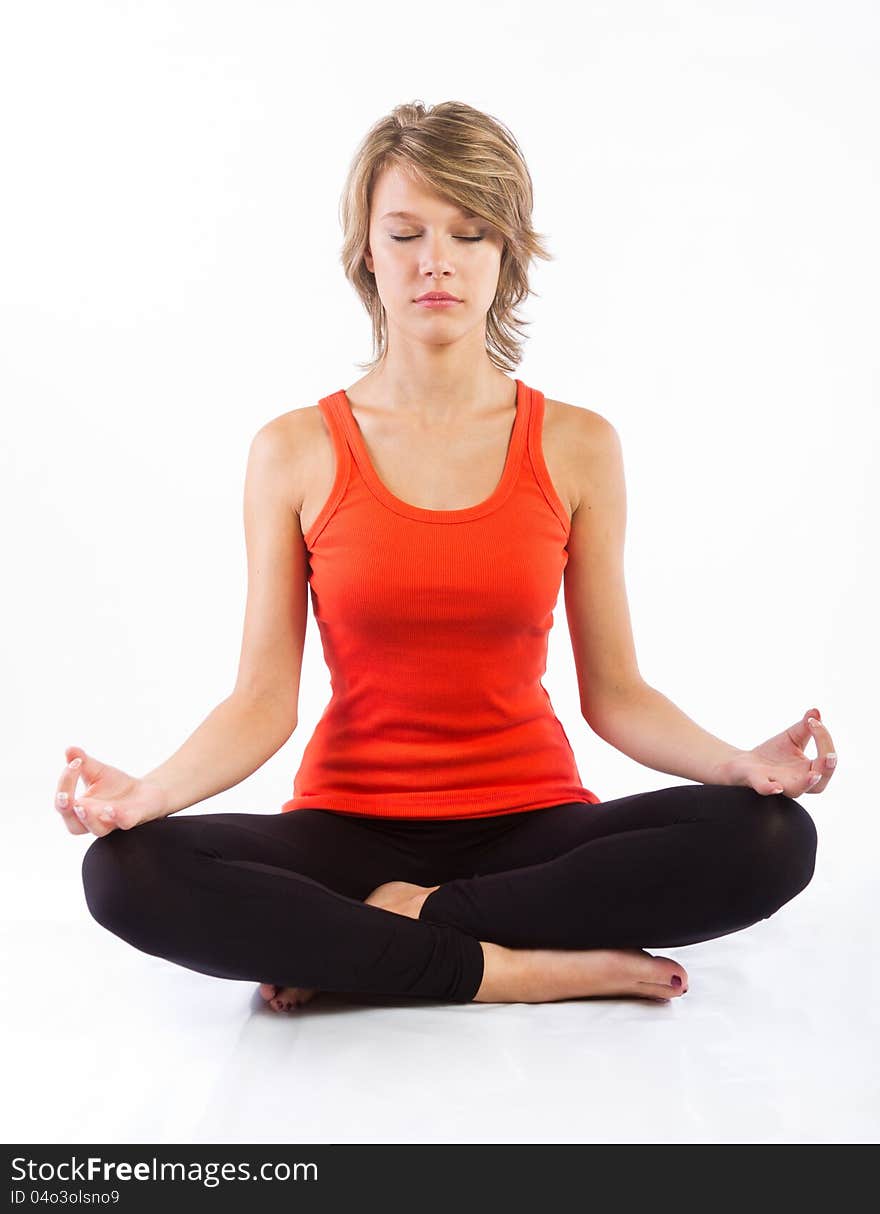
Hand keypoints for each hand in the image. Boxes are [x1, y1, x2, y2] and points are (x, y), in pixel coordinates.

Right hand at [54, 746, 169, 835]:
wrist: (146, 791)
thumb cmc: (116, 785)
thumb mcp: (98, 771)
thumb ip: (83, 762)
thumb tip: (69, 749)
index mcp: (82, 807)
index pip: (64, 802)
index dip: (64, 784)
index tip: (75, 762)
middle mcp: (95, 818)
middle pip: (74, 826)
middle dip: (67, 811)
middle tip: (65, 797)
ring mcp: (113, 821)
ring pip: (98, 830)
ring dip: (89, 819)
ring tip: (83, 807)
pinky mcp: (133, 818)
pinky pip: (124, 823)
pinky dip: (118, 817)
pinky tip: (113, 809)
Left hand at [713, 708, 836, 797]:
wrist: (745, 762)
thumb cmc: (773, 753)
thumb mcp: (792, 737)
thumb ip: (805, 726)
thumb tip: (816, 712)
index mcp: (808, 770)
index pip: (826, 759)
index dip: (824, 740)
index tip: (813, 721)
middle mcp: (797, 781)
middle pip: (819, 783)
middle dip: (827, 769)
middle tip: (829, 756)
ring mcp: (778, 783)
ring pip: (796, 790)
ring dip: (806, 783)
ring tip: (813, 775)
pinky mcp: (758, 781)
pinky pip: (765, 788)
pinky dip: (769, 788)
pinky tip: (776, 787)